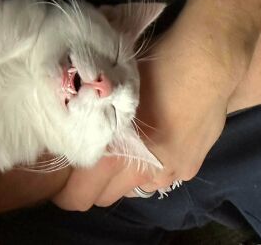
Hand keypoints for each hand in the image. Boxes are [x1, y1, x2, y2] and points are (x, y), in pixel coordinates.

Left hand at [52, 11, 244, 210]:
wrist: (209, 63)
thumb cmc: (154, 66)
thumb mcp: (113, 90)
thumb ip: (93, 119)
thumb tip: (67, 131)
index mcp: (121, 155)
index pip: (82, 193)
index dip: (63, 191)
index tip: (52, 180)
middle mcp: (146, 173)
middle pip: (104, 197)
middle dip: (87, 186)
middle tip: (77, 161)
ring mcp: (173, 173)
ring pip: (132, 189)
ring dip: (118, 178)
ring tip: (111, 149)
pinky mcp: (191, 167)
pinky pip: (157, 178)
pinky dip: (145, 168)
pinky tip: (145, 142)